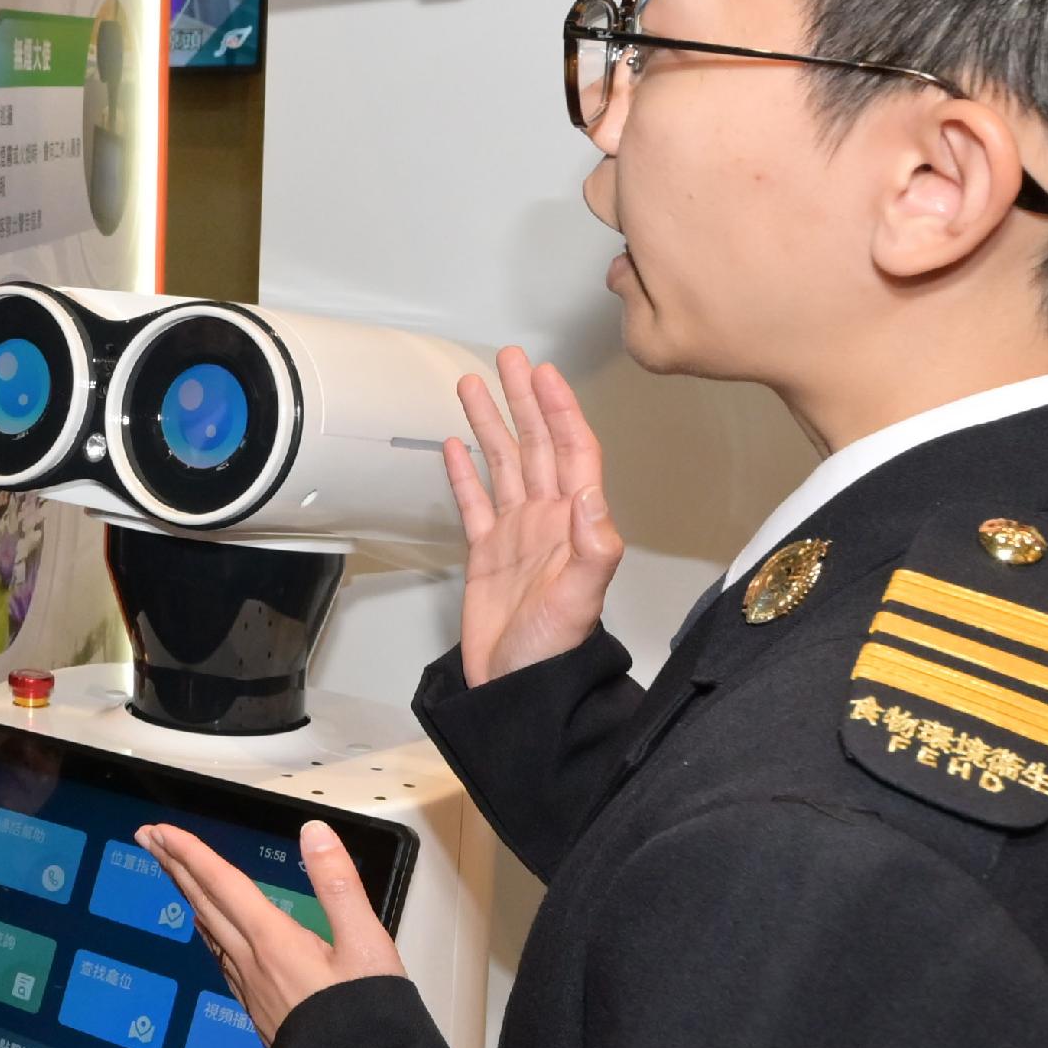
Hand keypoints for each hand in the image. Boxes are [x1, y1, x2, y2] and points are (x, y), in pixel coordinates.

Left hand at [137, 821, 403, 1043]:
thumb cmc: (365, 1019)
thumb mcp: (365, 943)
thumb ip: (338, 884)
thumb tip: (314, 833)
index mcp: (273, 941)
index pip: (222, 884)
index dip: (190, 853)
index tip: (160, 833)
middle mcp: (251, 962)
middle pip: (204, 903)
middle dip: (174, 866)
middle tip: (148, 839)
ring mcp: (251, 987)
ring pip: (208, 930)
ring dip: (187, 895)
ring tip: (172, 873)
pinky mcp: (258, 1007)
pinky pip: (221, 957)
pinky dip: (208, 930)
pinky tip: (209, 932)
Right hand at [441, 347, 621, 682]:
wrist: (518, 688)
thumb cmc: (553, 652)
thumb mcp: (578, 599)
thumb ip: (591, 546)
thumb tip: (586, 494)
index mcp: (572, 524)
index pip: (570, 451)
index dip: (559, 409)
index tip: (544, 374)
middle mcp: (546, 521)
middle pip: (536, 444)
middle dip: (523, 400)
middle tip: (510, 359)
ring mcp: (516, 535)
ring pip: (504, 464)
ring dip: (492, 423)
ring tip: (474, 385)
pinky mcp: (487, 554)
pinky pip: (475, 502)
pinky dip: (465, 471)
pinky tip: (456, 446)